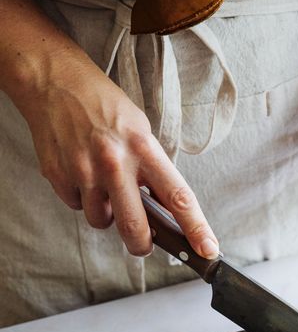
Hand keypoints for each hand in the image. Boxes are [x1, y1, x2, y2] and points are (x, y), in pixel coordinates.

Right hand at [19, 58, 218, 257]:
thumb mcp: (139, 130)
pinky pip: (75, 206)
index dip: (196, 228)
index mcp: (143, 148)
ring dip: (106, 214)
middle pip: (135, 227)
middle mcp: (114, 162)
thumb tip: (162, 209)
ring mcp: (83, 170)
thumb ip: (151, 169)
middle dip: (141, 245)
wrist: (54, 81)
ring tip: (103, 186)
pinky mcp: (58, 175)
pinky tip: (80, 173)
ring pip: (101, 220)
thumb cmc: (104, 106)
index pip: (178, 197)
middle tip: (143, 244)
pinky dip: (81, 198)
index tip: (208, 250)